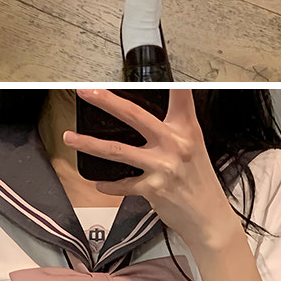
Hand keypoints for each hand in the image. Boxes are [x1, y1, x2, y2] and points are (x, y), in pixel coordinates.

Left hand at [64, 89, 240, 256]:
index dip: (170, 80)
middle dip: (106, 101)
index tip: (154, 63)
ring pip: (117, 150)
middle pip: (134, 115)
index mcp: (186, 129)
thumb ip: (175, 127)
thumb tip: (147, 115)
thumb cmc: (200, 180)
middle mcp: (174, 144)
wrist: (209, 217)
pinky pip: (122, 183)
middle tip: (86, 92)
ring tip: (71, 138)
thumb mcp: (194, 146)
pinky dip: (108, 184)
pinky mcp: (152, 188)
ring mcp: (161, 166)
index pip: (180, 95)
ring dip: (89, 143)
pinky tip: (99, 182)